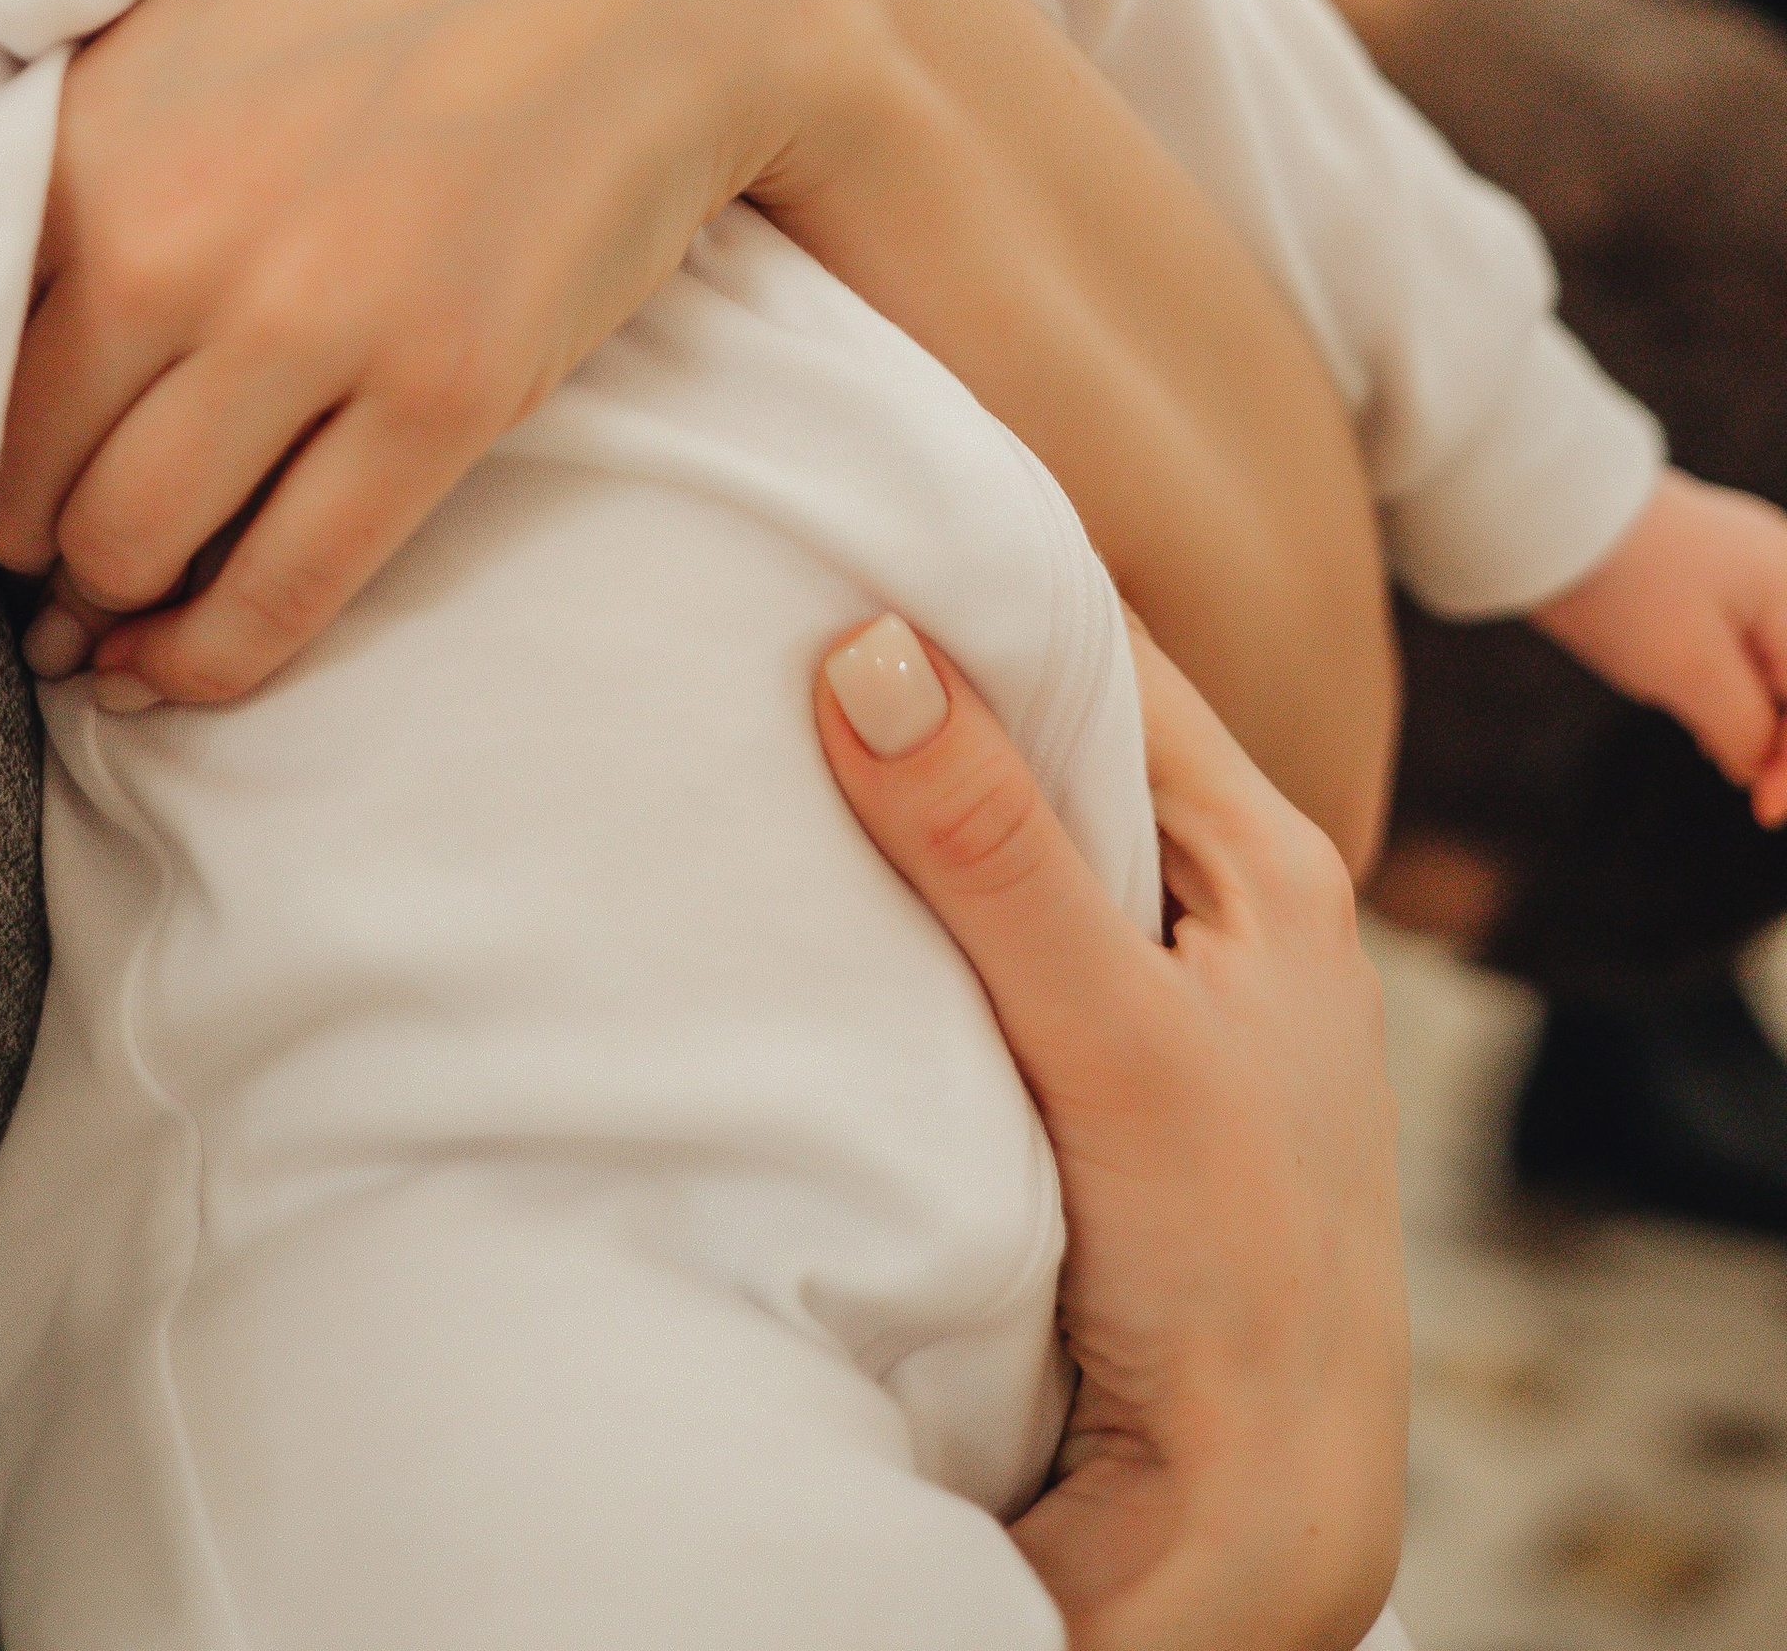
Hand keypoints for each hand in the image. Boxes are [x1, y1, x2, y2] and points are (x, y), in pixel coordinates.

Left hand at [0, 0, 873, 703]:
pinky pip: (282, 589)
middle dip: (35, 544)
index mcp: (90, 138)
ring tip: (120, 619)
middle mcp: (171, 237)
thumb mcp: (196, 29)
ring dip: (113, 609)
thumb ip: (82, 164)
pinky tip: (189, 671)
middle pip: (25, 478)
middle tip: (60, 566)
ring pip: (132, 548)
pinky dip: (212, 663)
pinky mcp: (442, 391)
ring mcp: (309, 319)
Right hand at [817, 614, 1406, 1650]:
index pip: (1110, 651)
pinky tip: (814, 890)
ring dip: (910, 803)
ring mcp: (1156, 991)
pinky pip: (988, 941)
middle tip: (770, 604)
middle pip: (1054, 740)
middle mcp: (1221, 903)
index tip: (851, 520)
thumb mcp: (1116, 1041)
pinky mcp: (1091, 1074)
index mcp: (1269, 858)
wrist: (1258, 1513)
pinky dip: (908, 908)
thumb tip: (873, 646)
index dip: (986, 581)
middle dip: (928, 681)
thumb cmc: (1238, 1276)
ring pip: (1012, 842)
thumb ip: (997, 854)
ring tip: (764, 721)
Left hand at [1533, 469, 1786, 823]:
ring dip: (1759, 712)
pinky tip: (1699, 709)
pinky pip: (1739, 636)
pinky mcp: (1697, 565)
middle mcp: (1780, 566)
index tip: (1762, 812)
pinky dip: (1730, 681)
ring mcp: (1739, 561)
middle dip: (1782, 737)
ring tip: (1719, 748)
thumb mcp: (1690, 672)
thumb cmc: (1622, 582)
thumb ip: (1744, 729)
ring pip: (1772, 659)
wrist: (1539, 501)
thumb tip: (1759, 765)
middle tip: (1754, 790)